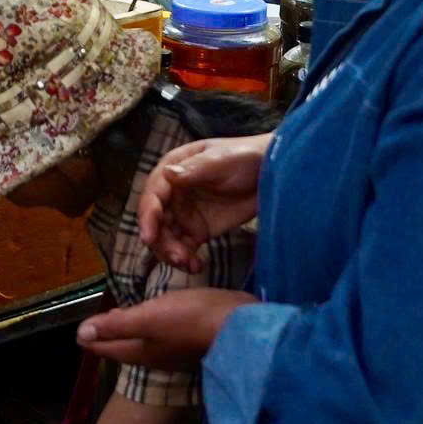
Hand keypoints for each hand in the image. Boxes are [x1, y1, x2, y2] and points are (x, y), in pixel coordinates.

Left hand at [78, 288, 257, 369]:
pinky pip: (163, 333)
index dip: (91, 337)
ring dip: (130, 328)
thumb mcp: (147, 319)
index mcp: (140, 351)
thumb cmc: (190, 319)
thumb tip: (80, 335)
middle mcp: (155, 355)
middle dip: (109, 333)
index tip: (80, 329)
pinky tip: (157, 313)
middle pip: (124, 345)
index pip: (106, 347)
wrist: (238, 324)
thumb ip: (115, 326)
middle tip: (97, 321)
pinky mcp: (190, 339)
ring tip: (121, 314)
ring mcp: (174, 349)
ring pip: (144, 340)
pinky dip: (152, 324)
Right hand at [138, 134, 272, 270]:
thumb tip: (167, 174)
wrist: (274, 175)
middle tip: (177, 256)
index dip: (148, 216)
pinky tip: (196, 266)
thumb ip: (195, 169)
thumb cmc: (246, 157)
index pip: (153, 195)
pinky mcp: (199, 230)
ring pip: (167, 237)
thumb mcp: (222, 160)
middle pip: (156, 221)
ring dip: (172, 252)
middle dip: (161, 241)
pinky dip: (186, 259)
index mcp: (173, 169)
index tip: (148, 237)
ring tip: (189, 263)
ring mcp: (185, 213)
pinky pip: (185, 248)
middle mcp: (174, 193)